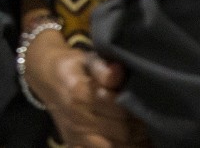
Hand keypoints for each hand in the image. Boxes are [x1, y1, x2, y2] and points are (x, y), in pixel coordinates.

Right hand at [26, 31, 149, 147]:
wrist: (47, 76)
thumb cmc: (75, 66)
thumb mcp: (88, 59)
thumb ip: (103, 67)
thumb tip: (118, 71)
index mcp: (80, 94)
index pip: (119, 108)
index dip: (137, 108)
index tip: (150, 104)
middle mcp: (77, 119)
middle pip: (120, 132)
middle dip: (140, 129)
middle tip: (153, 121)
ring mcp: (75, 136)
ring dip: (133, 144)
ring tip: (145, 136)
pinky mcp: (74, 145)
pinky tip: (132, 144)